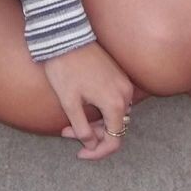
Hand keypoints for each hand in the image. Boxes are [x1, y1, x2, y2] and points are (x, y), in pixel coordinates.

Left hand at [43, 42, 134, 160]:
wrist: (65, 36)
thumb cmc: (65, 68)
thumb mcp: (69, 102)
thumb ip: (82, 128)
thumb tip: (91, 144)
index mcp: (115, 103)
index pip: (114, 140)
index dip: (97, 152)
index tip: (81, 153)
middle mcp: (125, 93)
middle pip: (115, 127)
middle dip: (93, 135)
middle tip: (68, 132)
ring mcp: (123, 82)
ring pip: (114, 114)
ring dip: (96, 122)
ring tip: (72, 122)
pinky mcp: (118, 74)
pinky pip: (114, 99)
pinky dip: (101, 108)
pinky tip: (83, 107)